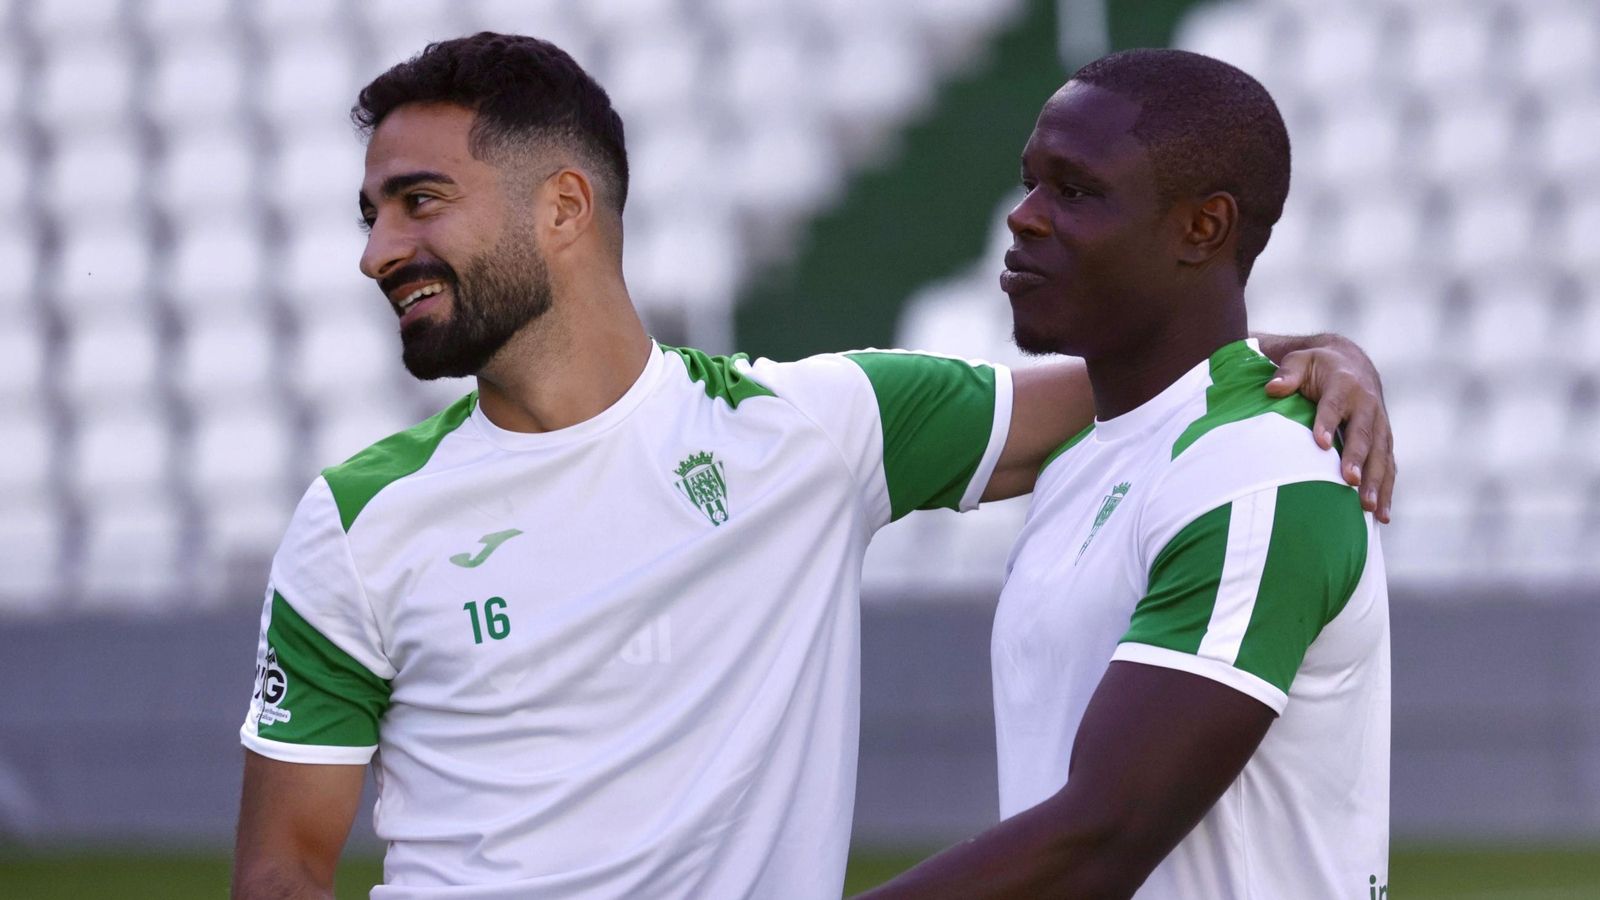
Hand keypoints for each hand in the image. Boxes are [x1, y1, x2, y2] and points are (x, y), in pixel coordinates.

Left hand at [1265, 338, 1393, 522]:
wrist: (1353, 364)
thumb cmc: (1318, 367)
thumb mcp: (1300, 361)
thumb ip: (1287, 373)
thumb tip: (1272, 388)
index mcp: (1344, 385)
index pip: (1334, 405)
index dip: (1327, 422)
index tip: (1320, 444)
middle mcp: (1367, 405)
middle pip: (1363, 435)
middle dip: (1357, 459)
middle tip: (1349, 481)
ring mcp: (1379, 425)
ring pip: (1381, 455)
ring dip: (1375, 482)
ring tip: (1368, 508)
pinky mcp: (1384, 441)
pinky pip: (1388, 467)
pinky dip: (1386, 490)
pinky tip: (1381, 515)